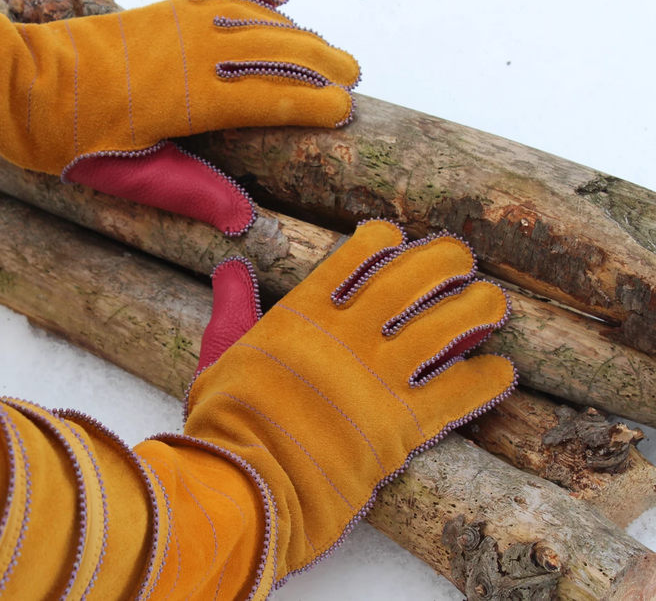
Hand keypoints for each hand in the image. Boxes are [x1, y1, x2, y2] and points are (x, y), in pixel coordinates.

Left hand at [0, 0, 359, 235]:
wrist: (18, 83)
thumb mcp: (125, 174)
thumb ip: (187, 190)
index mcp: (185, 100)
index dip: (310, 102)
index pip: (265, 98)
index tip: (346, 111)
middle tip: (354, 77)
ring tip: (329, 47)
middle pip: (271, 53)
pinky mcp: (160, 11)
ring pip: (253, 21)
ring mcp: (176, 25)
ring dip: (296, 32)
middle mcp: (189, 54)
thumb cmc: (66, 138)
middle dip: (318, 64)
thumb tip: (242, 220)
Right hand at [184, 220, 516, 578]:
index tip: (396, 239)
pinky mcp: (403, 424)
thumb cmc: (226, 424)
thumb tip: (230, 268)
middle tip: (460, 259)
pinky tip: (500, 370)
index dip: (384, 240)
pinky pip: (460, 392)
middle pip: (413, 278)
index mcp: (303, 312)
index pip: (356, 256)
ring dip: (477, 307)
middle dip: (443, 260)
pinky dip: (487, 379)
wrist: (246, 482)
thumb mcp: (220, 356)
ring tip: (490, 302)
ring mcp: (380, 376)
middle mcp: (349, 334)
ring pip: (449, 323)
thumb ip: (232, 309)